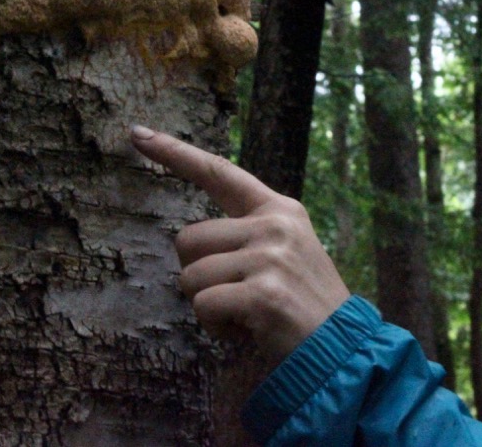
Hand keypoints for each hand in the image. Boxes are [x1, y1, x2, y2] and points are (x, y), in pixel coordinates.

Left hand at [130, 126, 350, 361]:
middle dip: (197, 274)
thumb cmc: (303, 303)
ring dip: (207, 305)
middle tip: (234, 294)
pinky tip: (247, 330)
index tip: (138, 134)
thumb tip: (190, 241)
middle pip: (187, 239)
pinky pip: (204, 306)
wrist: (342, 347)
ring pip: (190, 277)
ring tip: (245, 314)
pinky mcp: (262, 292)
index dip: (175, 153)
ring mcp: (269, 257)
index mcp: (278, 209)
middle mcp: (274, 225)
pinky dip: (215, 327)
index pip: (219, 172)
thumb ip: (247, 234)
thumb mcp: (286, 251)